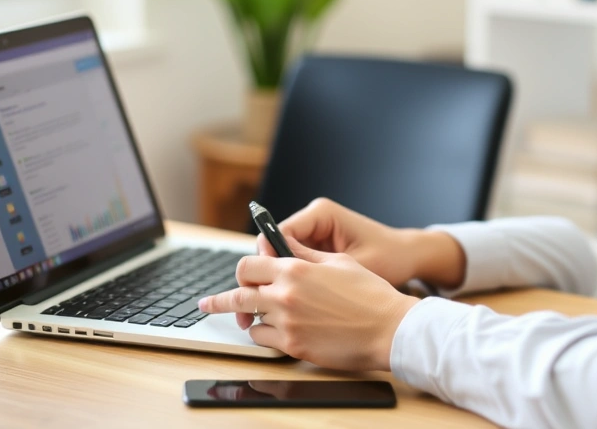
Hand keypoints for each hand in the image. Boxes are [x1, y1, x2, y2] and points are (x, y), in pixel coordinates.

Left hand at [199, 235, 419, 370]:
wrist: (388, 327)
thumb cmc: (369, 294)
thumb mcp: (337, 262)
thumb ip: (305, 257)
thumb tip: (283, 249)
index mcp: (295, 269)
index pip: (249, 266)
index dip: (244, 270)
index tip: (240, 276)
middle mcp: (285, 294)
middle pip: (237, 295)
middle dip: (220, 300)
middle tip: (208, 303)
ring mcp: (288, 322)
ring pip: (251, 321)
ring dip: (252, 319)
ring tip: (250, 320)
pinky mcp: (294, 346)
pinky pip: (264, 340)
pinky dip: (266, 336)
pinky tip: (275, 332)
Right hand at [279, 198, 467, 289]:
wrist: (408, 257)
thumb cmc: (389, 257)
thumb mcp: (351, 264)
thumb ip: (315, 266)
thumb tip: (279, 272)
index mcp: (321, 214)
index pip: (279, 233)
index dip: (268, 260)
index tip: (266, 285)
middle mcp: (314, 220)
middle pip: (276, 246)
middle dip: (269, 273)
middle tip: (264, 301)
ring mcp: (315, 233)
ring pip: (282, 259)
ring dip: (281, 280)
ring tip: (278, 305)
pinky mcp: (318, 248)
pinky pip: (296, 265)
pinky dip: (294, 282)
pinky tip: (295, 302)